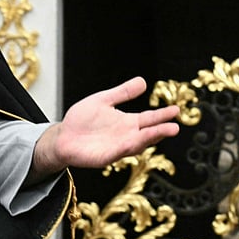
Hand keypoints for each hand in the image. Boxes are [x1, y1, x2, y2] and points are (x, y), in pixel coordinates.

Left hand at [30, 77, 178, 177]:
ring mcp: (117, 148)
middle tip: (176, 126)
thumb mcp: (104, 100)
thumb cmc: (81, 120)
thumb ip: (122, 93)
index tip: (176, 110)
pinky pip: (119, 152)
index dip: (162, 115)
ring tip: (164, 131)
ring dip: (150, 138)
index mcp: (127, 123)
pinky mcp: (105, 157)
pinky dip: (129, 146)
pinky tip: (137, 140)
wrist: (62, 137)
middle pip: (148, 133)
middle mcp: (126, 136)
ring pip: (137, 144)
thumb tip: (143, 81)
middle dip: (161, 130)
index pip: (149, 119)